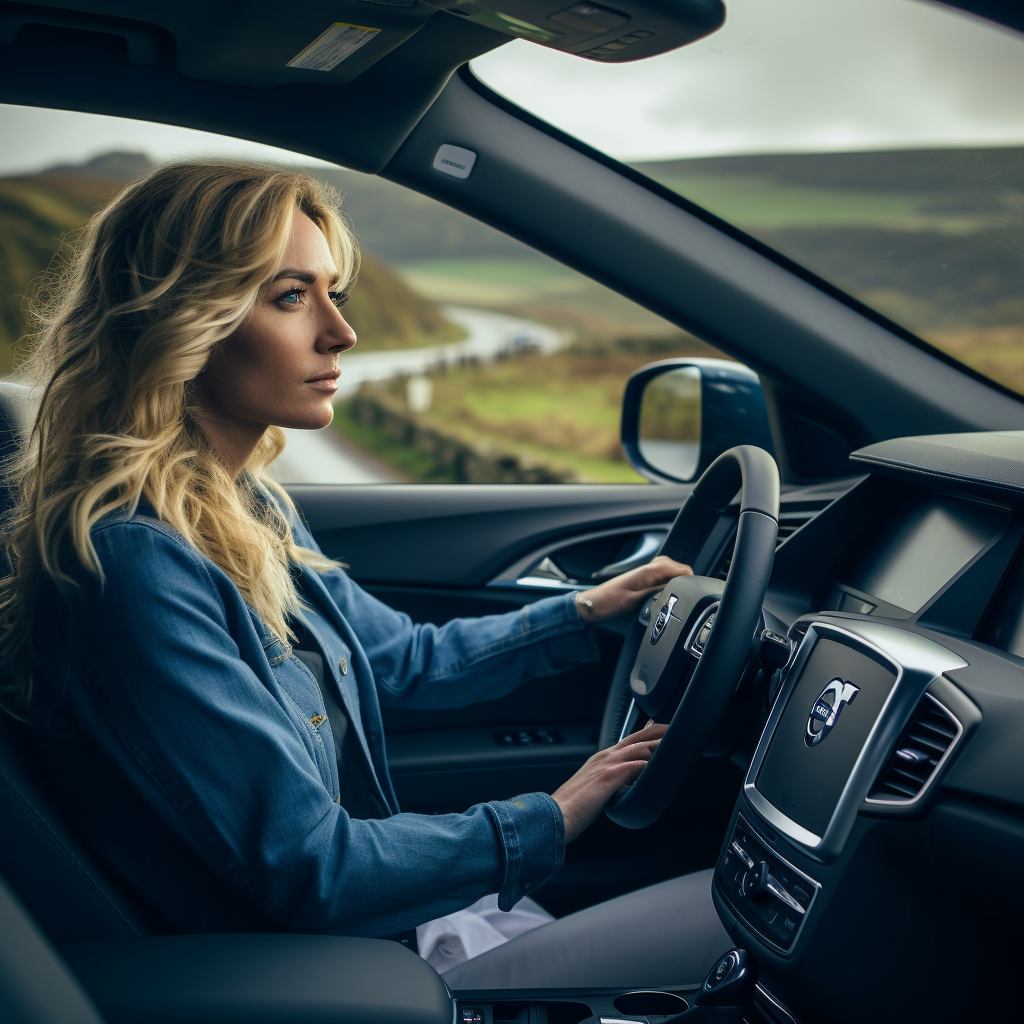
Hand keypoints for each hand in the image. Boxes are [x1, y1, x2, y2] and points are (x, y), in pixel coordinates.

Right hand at [552, 722, 666, 841]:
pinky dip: (649, 764)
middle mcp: (604, 757)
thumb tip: (624, 786)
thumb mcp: (593, 788)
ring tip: (674, 744)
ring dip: (658, 746)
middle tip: (673, 730)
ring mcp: (606, 766)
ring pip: (638, 749)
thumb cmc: (572, 806)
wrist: (556, 814)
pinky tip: (660, 766)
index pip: (627, 741)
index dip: (645, 735)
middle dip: (656, 732)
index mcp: (600, 759)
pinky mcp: (608, 778)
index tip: (658, 731)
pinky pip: (634, 767)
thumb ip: (609, 782)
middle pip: (636, 739)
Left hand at [575, 555, 691, 623]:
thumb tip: (674, 589)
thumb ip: (656, 594)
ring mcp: (643, 574)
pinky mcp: (640, 580)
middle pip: (674, 566)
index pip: (676, 566)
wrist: (591, 605)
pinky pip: (659, 576)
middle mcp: (645, 569)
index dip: (688, 575)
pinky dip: (666, 582)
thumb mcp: (636, 602)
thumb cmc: (608, 604)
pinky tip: (665, 592)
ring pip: (667, 570)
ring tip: (679, 592)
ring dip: (675, 579)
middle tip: (688, 592)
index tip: (693, 587)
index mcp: (646, 571)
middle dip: (684, 577)